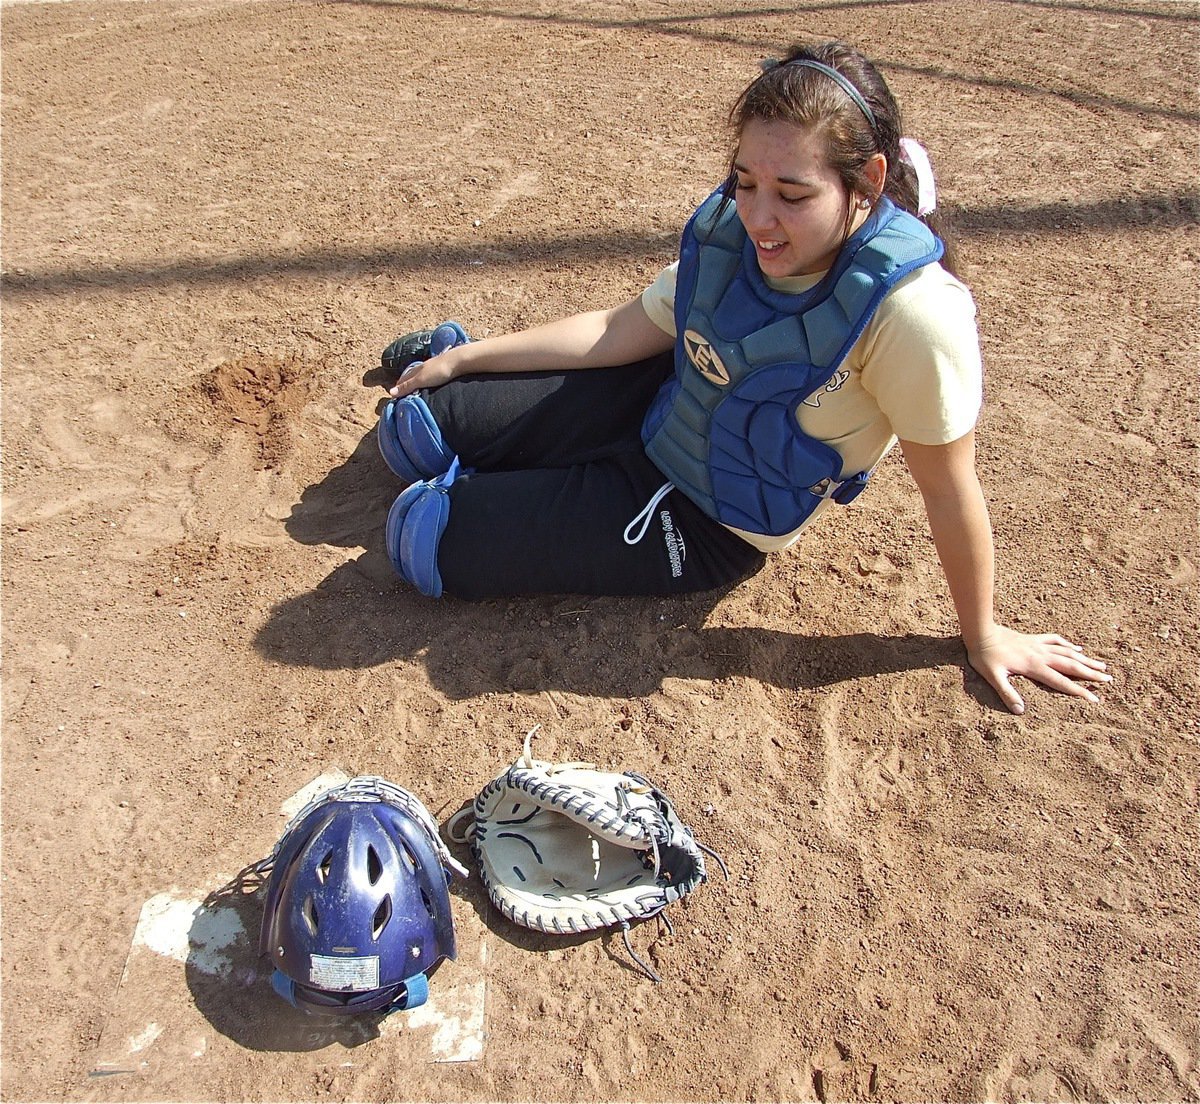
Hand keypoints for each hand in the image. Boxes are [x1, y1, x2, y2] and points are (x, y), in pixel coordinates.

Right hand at [383, 322, 470, 398]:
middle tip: (401, 390)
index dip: (398, 386)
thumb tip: (391, 392)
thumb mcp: (421, 380)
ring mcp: (433, 366)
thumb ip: (407, 386)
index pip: (403, 378)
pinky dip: (426, 379)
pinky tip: (430, 381)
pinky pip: (431, 375)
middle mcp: (423, 367)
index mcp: (417, 370)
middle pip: (411, 375)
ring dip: (415, 380)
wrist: (459, 361)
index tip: (394, 393)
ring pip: (421, 374)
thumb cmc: (439, 370)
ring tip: (414, 386)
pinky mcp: (443, 368)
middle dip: (405, 382)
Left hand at [967, 624, 1111, 713]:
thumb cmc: (985, 656)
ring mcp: (1038, 645)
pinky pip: (1056, 640)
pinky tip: (1077, 647)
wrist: (980, 631)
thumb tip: (1020, 711)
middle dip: (1091, 674)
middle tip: (1109, 680)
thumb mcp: (993, 678)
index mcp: (1034, 667)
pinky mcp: (1033, 638)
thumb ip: (1007, 693)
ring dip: (1086, 659)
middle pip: (1072, 665)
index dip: (1079, 692)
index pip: (1062, 682)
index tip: (1095, 699)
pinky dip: (1068, 644)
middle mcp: (1041, 655)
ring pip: (1068, 652)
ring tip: (1102, 665)